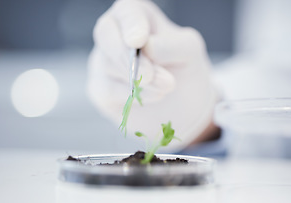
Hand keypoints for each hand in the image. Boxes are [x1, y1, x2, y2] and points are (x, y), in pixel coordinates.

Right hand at [87, 0, 220, 148]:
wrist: (183, 103)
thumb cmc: (183, 67)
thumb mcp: (188, 50)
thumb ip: (170, 45)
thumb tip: (146, 48)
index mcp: (137, 15)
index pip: (127, 10)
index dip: (131, 24)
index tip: (138, 41)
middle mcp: (115, 33)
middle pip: (105, 32)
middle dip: (126, 55)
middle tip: (149, 75)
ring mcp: (104, 60)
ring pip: (108, 64)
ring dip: (139, 80)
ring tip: (167, 86)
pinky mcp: (102, 88)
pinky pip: (109, 90)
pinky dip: (134, 95)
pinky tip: (156, 96)